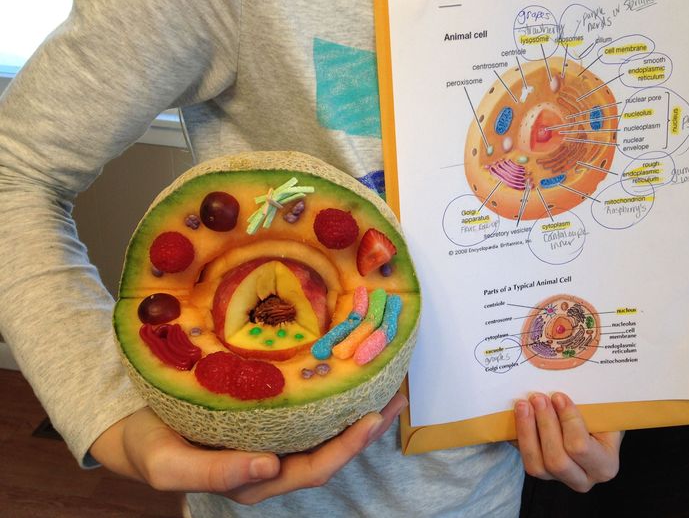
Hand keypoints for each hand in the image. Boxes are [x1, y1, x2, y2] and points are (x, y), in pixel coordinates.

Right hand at [90, 393, 406, 503]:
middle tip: (396, 394)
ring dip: (356, 406)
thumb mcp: (171, 466)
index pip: (313, 468)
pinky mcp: (267, 413)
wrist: (131, 429)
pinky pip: (306, 406)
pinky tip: (344, 369)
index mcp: (258, 479)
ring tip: (386, 379)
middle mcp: (273, 460)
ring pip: (323, 426)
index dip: (346, 446)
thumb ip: (217, 473)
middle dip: (365, 425)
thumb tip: (269, 467)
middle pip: (330, 448)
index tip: (371, 418)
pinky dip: (330, 391)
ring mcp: (272, 435)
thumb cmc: (150, 450)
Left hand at [513, 392, 622, 492]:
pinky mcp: (540, 473)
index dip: (567, 420)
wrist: (591, 428)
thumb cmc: (598, 417)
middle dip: (545, 425)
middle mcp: (582, 479)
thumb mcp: (600, 412)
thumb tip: (559, 392)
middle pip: (557, 460)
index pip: (581, 447)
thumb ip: (587, 406)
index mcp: (605, 464)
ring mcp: (558, 479)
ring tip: (523, 405)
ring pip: (536, 465)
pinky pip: (523, 458)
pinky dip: (517, 437)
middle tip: (538, 397)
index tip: (558, 396)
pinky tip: (515, 416)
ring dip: (527, 431)